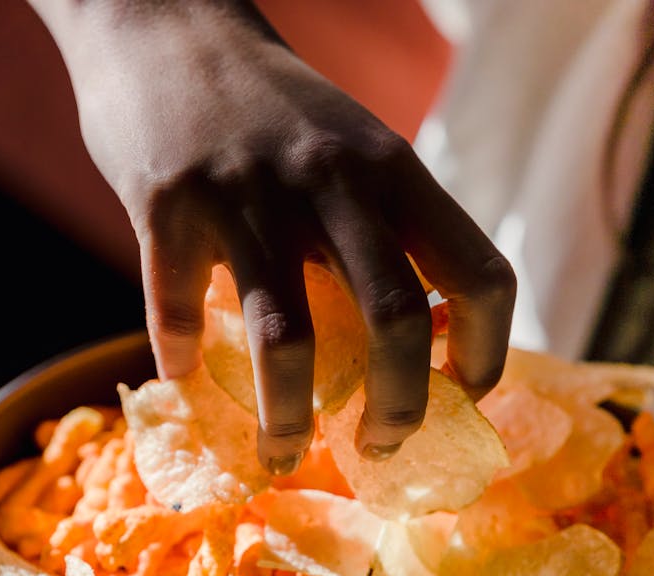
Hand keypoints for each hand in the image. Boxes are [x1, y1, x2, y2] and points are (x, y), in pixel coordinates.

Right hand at [30, 0, 515, 471]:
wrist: (165, 24)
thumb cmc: (272, 114)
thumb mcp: (355, 152)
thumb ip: (388, 234)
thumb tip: (423, 344)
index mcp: (396, 173)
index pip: (482, 276)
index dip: (488, 354)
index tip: (465, 396)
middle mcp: (334, 182)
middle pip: (396, 322)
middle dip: (397, 410)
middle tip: (379, 449)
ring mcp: (249, 194)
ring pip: (289, 342)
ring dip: (290, 420)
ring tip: (283, 454)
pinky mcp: (169, 207)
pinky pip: (180, 313)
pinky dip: (185, 362)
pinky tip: (185, 378)